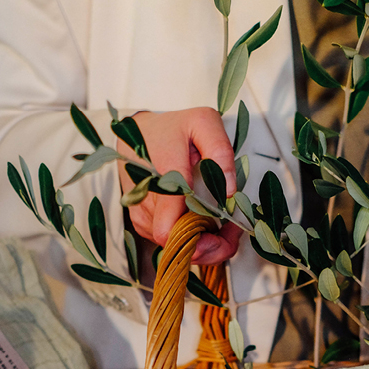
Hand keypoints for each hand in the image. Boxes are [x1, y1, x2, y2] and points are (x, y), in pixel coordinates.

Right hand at [117, 108, 240, 263]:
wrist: (136, 133)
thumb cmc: (172, 129)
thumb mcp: (203, 122)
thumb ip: (219, 149)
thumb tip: (229, 190)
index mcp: (163, 179)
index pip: (170, 231)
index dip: (204, 243)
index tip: (229, 230)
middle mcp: (147, 203)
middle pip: (178, 245)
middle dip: (211, 245)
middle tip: (231, 229)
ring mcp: (142, 216)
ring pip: (176, 246)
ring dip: (202, 240)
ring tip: (218, 219)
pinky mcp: (142, 223)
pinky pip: (170, 241)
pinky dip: (189, 237)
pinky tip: (200, 219)